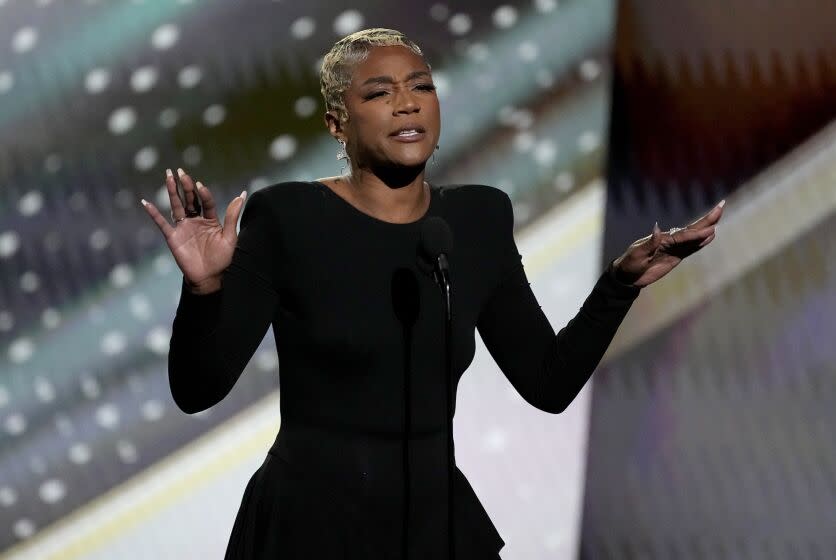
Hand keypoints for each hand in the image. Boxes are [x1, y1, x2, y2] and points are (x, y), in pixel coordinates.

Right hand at [141, 168, 246, 293]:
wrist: (210, 278)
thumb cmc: (223, 259)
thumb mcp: (230, 236)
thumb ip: (233, 215)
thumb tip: (243, 193)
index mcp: (210, 219)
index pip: (206, 202)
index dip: (203, 193)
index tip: (200, 185)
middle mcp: (196, 220)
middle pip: (190, 199)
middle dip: (186, 185)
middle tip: (180, 171)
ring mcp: (184, 228)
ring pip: (177, 206)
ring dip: (172, 191)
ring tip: (168, 176)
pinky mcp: (173, 237)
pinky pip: (161, 223)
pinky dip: (153, 213)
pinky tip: (146, 203)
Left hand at [612, 199, 724, 287]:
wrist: (627, 276)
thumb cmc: (629, 264)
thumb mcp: (637, 254)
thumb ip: (649, 243)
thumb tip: (657, 228)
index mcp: (661, 239)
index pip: (682, 235)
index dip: (695, 233)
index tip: (709, 230)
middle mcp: (669, 241)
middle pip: (691, 229)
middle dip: (707, 220)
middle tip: (721, 206)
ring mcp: (674, 248)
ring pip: (693, 237)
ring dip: (706, 228)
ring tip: (718, 217)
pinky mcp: (675, 257)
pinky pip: (691, 248)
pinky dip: (701, 242)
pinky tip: (710, 237)